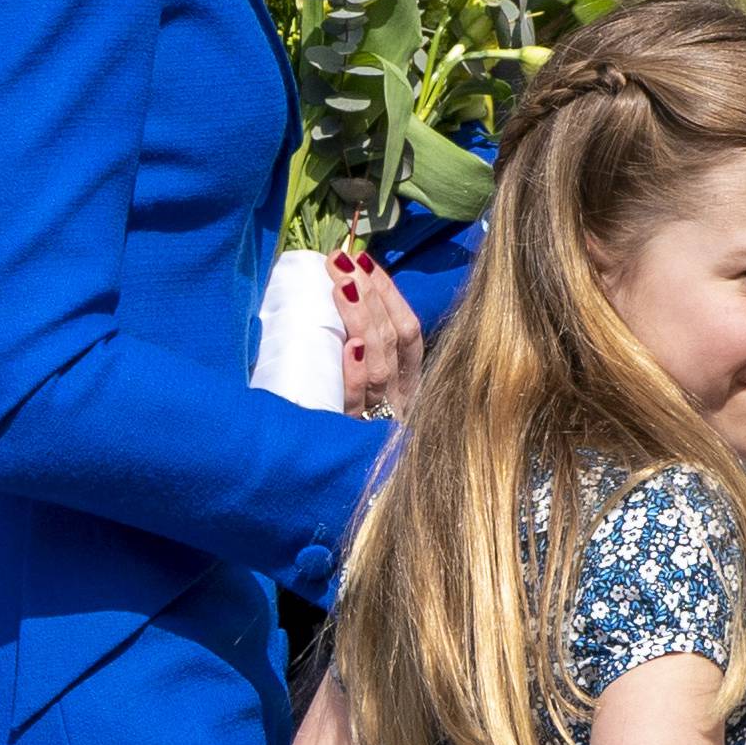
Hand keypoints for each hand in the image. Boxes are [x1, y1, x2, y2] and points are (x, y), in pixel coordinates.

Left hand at [330, 249, 422, 419]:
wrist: (337, 484)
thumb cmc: (346, 430)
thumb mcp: (362, 391)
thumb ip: (360, 354)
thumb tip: (340, 297)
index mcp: (407, 385)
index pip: (408, 332)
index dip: (390, 294)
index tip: (366, 260)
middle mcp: (399, 400)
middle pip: (395, 340)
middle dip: (372, 294)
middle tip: (343, 260)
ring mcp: (378, 419)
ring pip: (380, 364)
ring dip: (362, 319)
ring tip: (340, 283)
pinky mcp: (354, 435)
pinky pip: (359, 402)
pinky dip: (358, 374)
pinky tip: (352, 347)